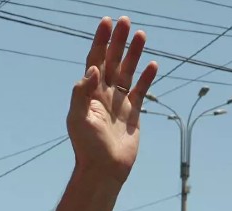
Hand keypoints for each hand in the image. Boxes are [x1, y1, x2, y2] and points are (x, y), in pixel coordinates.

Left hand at [66, 17, 157, 178]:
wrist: (104, 169)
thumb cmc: (88, 147)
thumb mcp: (78, 119)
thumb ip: (82, 92)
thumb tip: (92, 68)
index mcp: (89, 93)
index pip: (94, 60)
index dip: (100, 41)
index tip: (106, 22)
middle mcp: (103, 94)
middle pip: (112, 60)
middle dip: (118, 41)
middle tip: (125, 21)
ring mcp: (119, 102)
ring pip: (128, 71)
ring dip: (134, 53)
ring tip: (142, 34)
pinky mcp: (133, 112)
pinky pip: (141, 90)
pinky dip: (147, 77)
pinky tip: (153, 64)